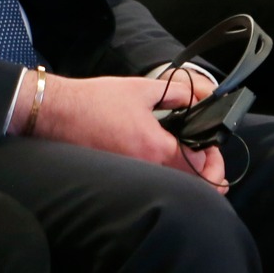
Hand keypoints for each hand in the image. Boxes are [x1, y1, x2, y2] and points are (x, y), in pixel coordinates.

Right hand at [28, 73, 227, 192]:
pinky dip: (162, 172)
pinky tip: (158, 154)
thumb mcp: (140, 88)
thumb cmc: (94, 100)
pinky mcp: (119, 174)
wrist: (59, 112)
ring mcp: (131, 174)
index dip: (213, 161)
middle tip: (206, 159)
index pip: (200, 167)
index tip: (211, 150)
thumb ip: (174, 93)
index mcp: (155, 147)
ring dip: (184, 173)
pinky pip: (150, 180)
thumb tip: (195, 97)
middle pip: (189, 184)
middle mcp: (145, 167)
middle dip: (204, 173)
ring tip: (185, 153)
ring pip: (170, 182)